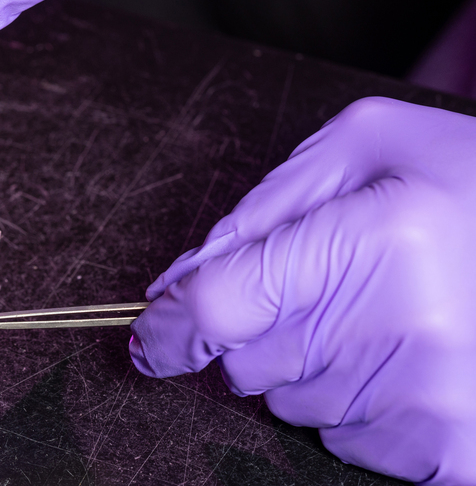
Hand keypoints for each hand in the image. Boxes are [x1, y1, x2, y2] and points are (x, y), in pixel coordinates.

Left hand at [130, 97, 475, 484]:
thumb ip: (264, 204)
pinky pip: (345, 441)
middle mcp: (400, 328)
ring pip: (291, 404)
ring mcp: (433, 402)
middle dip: (262, 329)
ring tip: (389, 314)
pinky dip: (357, 403)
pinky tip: (413, 357)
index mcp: (375, 238)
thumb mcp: (373, 144)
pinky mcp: (455, 453)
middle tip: (335, 286)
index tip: (151, 338)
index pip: (221, 306)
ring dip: (314, 364)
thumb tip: (180, 278)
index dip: (170, 327)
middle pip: (246, 363)